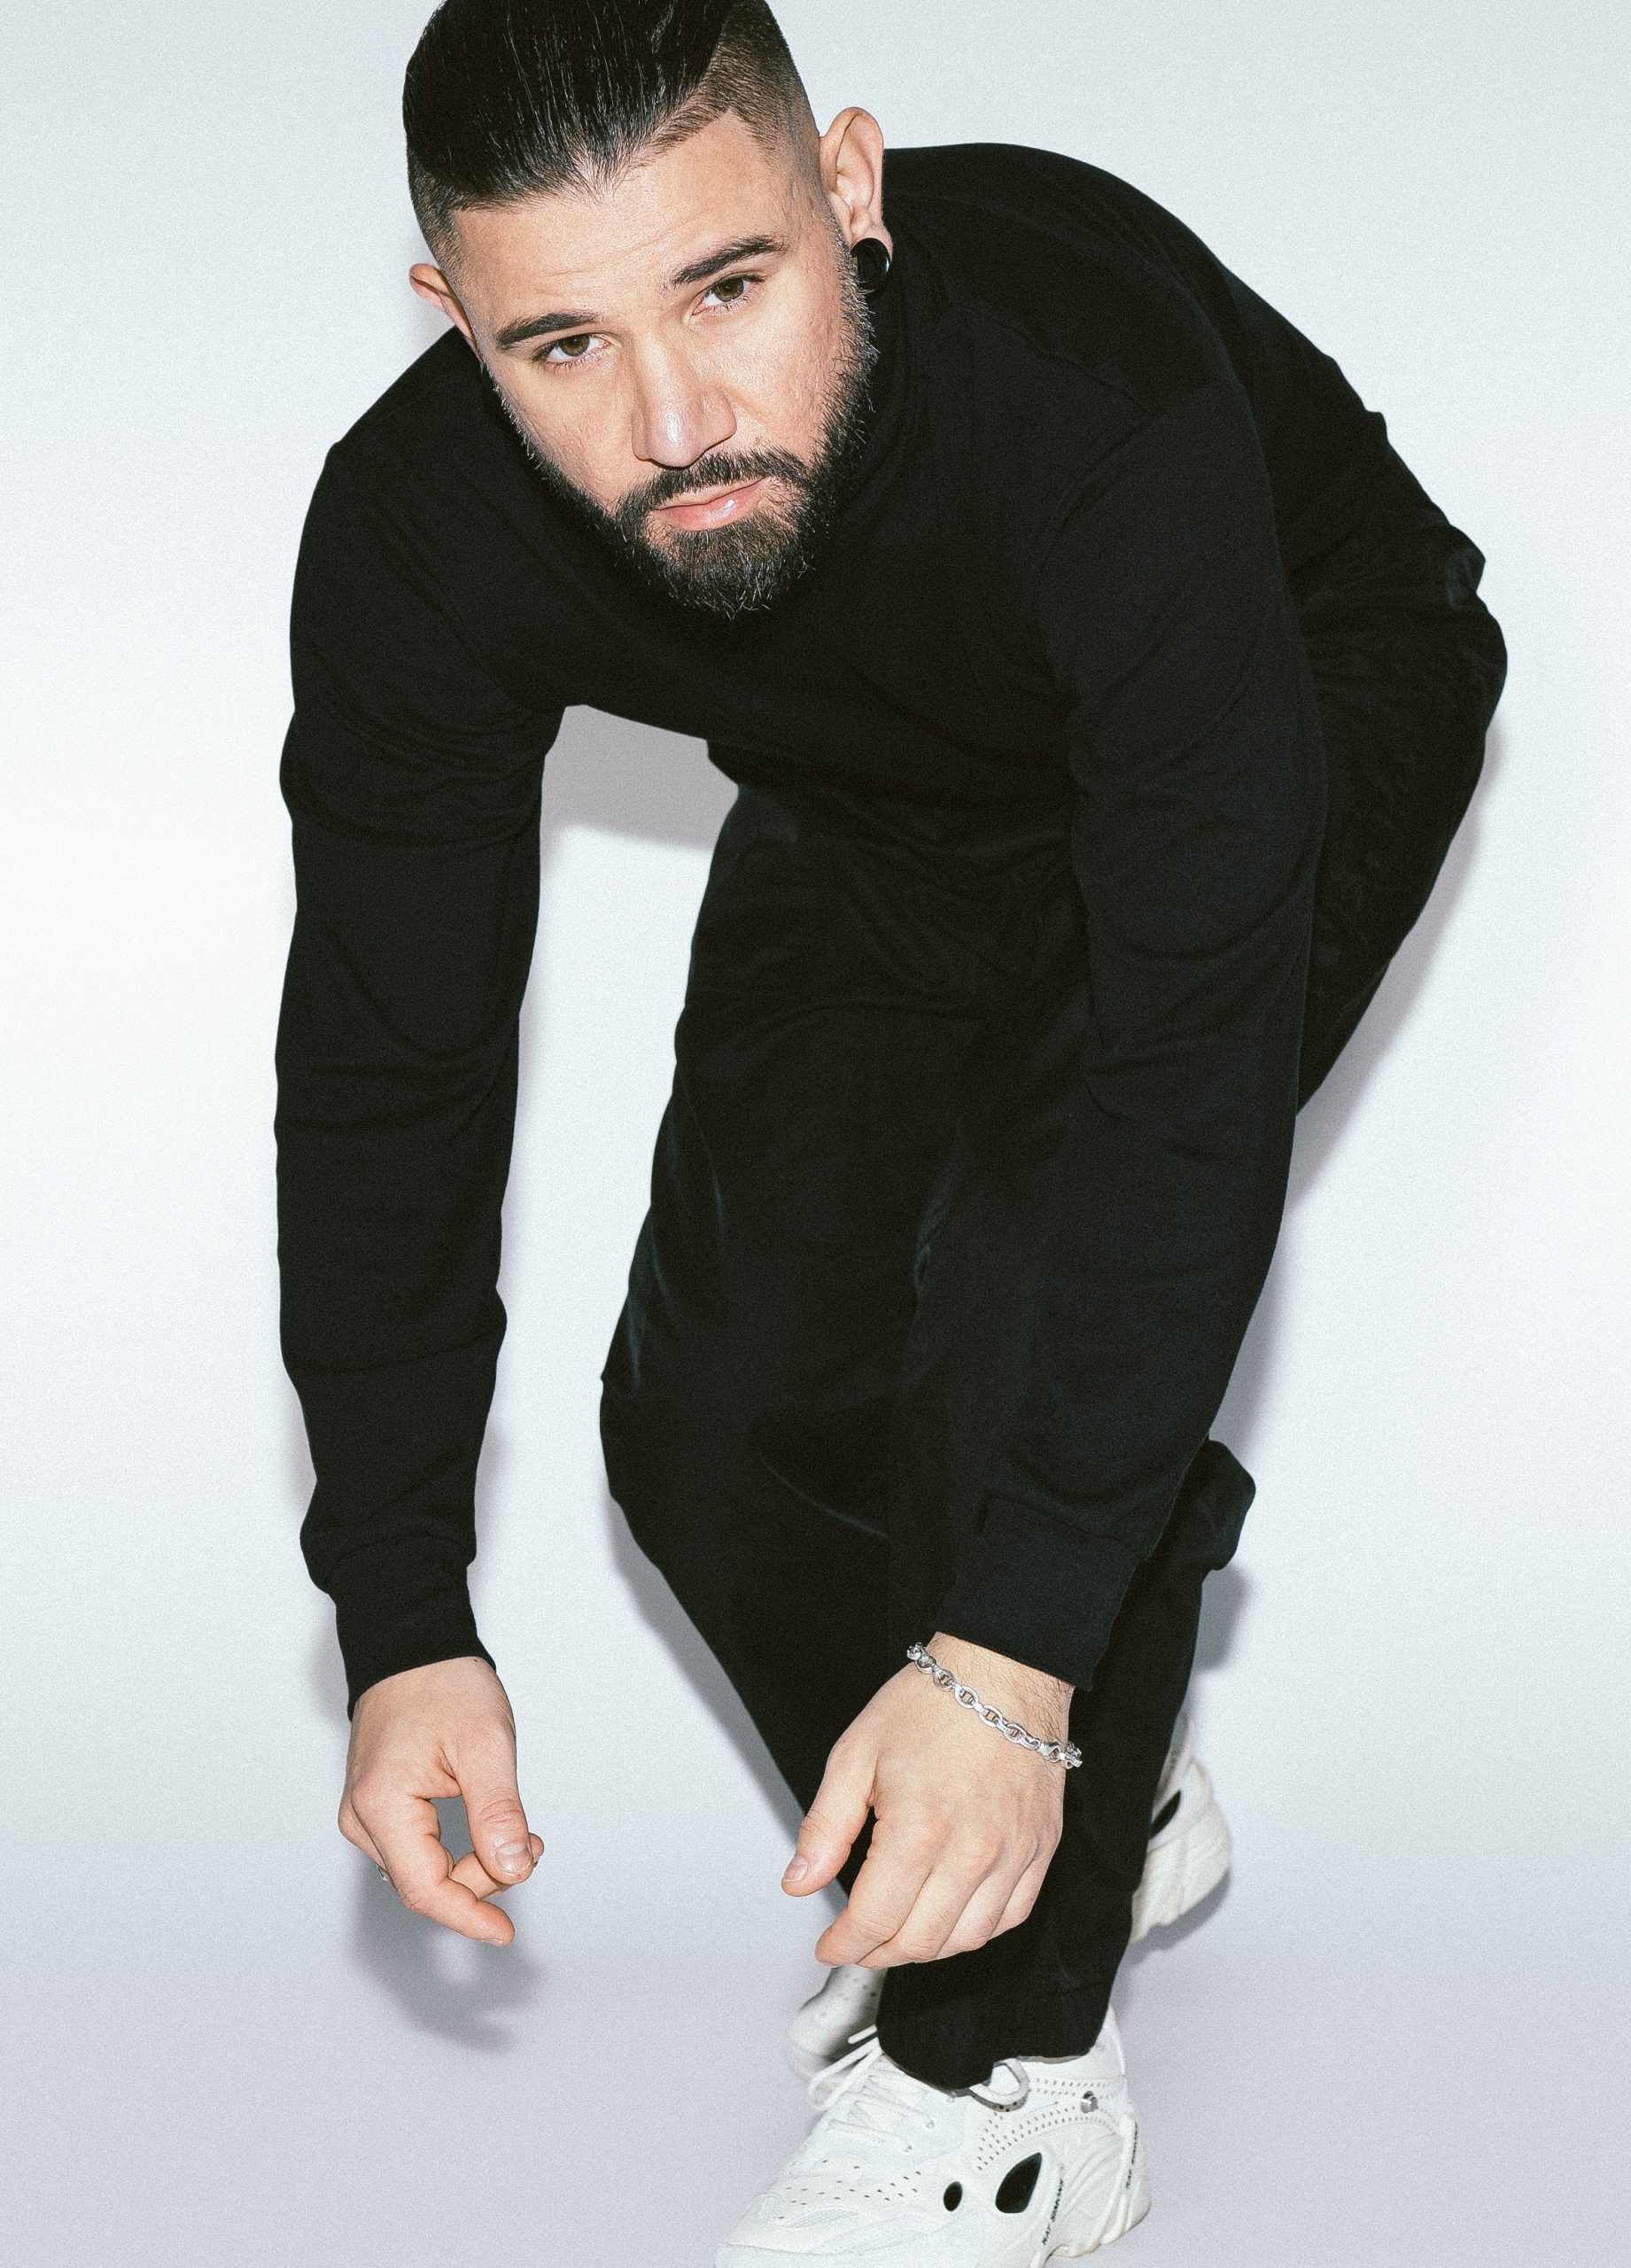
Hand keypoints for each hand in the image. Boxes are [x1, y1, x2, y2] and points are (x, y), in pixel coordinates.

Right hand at [338, 1656, 544, 1944]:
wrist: (413, 1648)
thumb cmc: (443, 1684)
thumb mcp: (486, 1744)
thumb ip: (498, 1813)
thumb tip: (511, 1871)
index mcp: (380, 1804)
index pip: (423, 1890)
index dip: (468, 1916)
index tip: (504, 1932)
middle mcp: (361, 1817)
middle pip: (425, 1884)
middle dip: (483, 1880)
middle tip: (530, 1846)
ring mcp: (365, 1814)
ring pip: (422, 1871)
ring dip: (473, 1868)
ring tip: (518, 1835)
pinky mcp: (378, 1808)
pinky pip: (418, 1851)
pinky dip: (457, 1853)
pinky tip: (489, 1833)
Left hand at [780, 1632, 1070, 1967]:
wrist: (1003, 1670)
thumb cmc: (933, 1703)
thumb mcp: (856, 1754)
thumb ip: (825, 1827)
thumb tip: (800, 1880)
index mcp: (919, 1830)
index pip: (874, 1920)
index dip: (844, 1944)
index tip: (831, 1945)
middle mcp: (971, 1851)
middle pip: (919, 1941)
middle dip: (878, 1953)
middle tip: (858, 1942)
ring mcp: (1013, 1854)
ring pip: (967, 1940)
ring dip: (926, 1949)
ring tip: (899, 1934)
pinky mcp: (1040, 1848)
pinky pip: (1011, 1917)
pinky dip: (977, 1931)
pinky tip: (952, 1918)